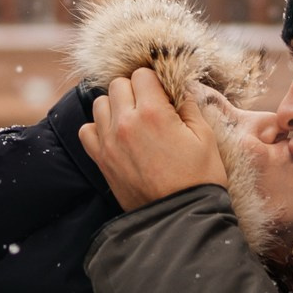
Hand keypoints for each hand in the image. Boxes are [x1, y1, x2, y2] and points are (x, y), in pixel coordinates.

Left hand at [78, 67, 228, 211]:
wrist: (180, 218)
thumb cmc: (199, 178)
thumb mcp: (205, 136)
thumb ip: (189, 105)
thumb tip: (180, 86)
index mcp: (153, 113)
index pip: (142, 74)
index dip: (156, 81)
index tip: (165, 95)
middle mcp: (125, 123)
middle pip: (118, 85)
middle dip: (135, 90)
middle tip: (151, 107)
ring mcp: (109, 142)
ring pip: (100, 104)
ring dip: (116, 106)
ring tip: (133, 120)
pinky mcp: (101, 160)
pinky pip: (87, 130)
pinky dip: (98, 128)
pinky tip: (117, 136)